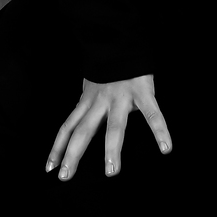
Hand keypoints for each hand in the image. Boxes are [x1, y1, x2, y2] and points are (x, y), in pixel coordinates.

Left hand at [45, 75, 171, 180]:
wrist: (122, 40)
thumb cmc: (109, 68)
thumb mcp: (91, 87)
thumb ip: (87, 106)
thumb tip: (77, 123)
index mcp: (87, 101)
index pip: (67, 127)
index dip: (58, 148)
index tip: (50, 168)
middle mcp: (100, 101)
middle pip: (83, 131)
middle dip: (73, 155)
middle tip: (66, 177)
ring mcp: (121, 97)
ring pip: (115, 127)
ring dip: (112, 150)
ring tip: (112, 171)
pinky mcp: (142, 92)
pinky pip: (152, 114)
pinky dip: (160, 131)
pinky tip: (165, 148)